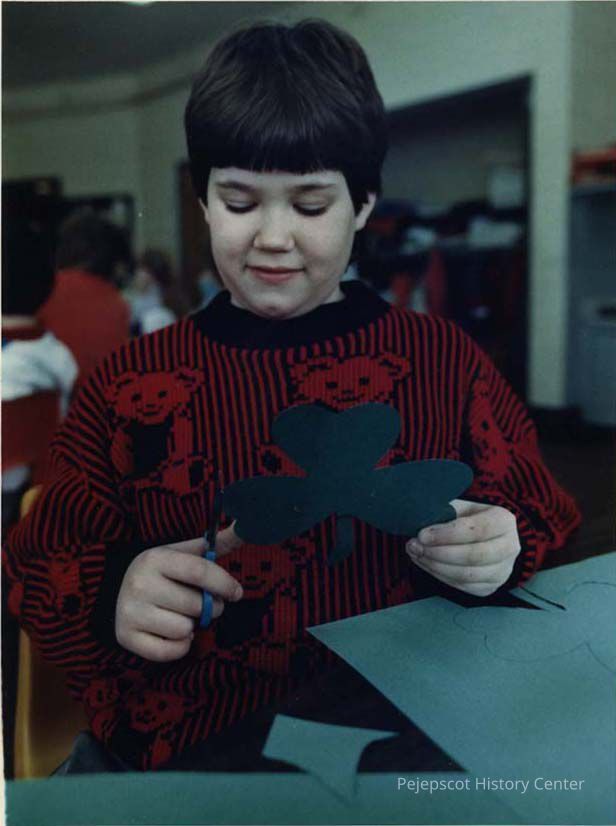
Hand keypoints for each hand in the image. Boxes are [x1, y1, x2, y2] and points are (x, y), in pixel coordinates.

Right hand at [116, 525, 242, 661]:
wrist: (118, 591)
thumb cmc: (161, 572)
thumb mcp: (181, 553)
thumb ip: (213, 545)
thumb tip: (243, 528)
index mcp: (155, 558)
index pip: (199, 571)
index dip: (224, 583)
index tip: (236, 592)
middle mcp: (139, 583)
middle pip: (195, 604)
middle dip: (211, 608)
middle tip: (206, 605)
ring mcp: (130, 611)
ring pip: (184, 629)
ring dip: (192, 626)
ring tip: (183, 616)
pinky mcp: (126, 636)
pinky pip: (170, 651)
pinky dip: (179, 646)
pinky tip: (173, 633)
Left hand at [405, 499, 520, 596]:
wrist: (489, 538)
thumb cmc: (470, 519)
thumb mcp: (462, 507)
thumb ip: (446, 513)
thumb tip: (420, 524)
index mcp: (504, 521)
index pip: (477, 530)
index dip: (447, 534)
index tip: (422, 534)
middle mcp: (510, 547)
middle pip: (474, 556)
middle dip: (439, 553)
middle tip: (415, 546)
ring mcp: (503, 571)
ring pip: (467, 575)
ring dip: (436, 566)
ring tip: (417, 554)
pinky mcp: (491, 587)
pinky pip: (463, 586)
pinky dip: (440, 576)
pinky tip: (426, 563)